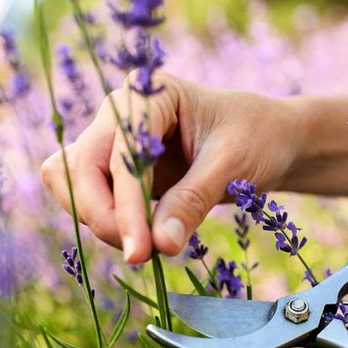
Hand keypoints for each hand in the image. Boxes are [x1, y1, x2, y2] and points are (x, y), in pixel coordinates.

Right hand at [41, 71, 302, 262]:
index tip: (141, 250)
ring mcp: (116, 140)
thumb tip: (159, 245)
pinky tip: (143, 239)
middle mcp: (122, 112)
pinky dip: (108, 222)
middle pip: (77, 167)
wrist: (274, 140)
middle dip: (102, 215)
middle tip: (140, 254)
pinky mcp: (119, 170)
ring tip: (147, 247)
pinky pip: (91, 198)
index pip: (118, 154)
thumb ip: (193, 201)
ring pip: (74, 184)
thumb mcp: (232, 165)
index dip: (124, 205)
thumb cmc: (259, 138)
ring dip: (100, 220)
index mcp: (149, 94)